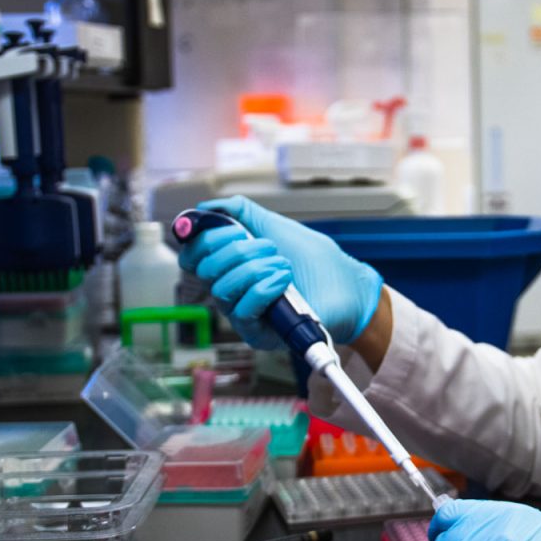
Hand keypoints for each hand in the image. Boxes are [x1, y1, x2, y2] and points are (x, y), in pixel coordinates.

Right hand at [178, 196, 382, 348]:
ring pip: (221, 289)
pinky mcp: (257, 334)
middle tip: (269, 247)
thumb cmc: (316, 262)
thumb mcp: (276, 226)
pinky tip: (284, 281)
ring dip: (256, 268)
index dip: (203, 240)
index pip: (194, 257)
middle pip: (205, 269)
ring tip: (284, 265)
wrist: (347, 287)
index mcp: (230, 265)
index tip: (229, 230)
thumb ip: (242, 212)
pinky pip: (242, 310)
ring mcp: (242, 314)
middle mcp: (231, 290)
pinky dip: (263, 288)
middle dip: (238, 250)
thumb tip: (207, 207)